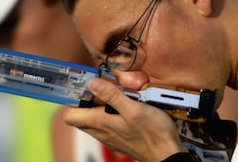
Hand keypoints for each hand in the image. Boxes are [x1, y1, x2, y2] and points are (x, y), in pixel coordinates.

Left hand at [63, 77, 185, 161]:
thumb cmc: (153, 133)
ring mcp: (109, 135)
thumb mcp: (133, 108)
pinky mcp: (118, 137)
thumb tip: (92, 83)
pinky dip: (108, 112)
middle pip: (80, 116)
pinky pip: (105, 123)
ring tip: (112, 93)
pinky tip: (123, 105)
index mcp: (99, 122)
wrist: (167, 154)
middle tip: (98, 86)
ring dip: (97, 105)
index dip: (71, 100)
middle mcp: (101, 131)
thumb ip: (112, 95)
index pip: (70, 115)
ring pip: (93, 119)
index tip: (79, 86)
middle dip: (84, 100)